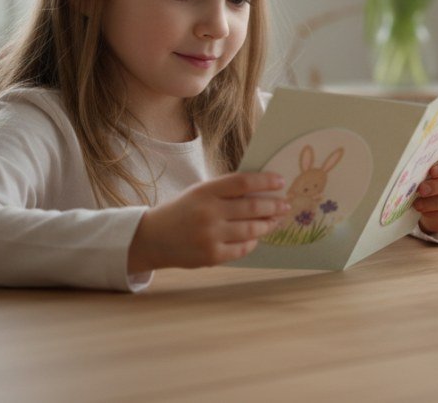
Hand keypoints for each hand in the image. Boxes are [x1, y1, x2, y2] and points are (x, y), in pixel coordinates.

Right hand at [127, 172, 289, 273]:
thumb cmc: (182, 211)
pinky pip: (243, 248)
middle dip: (274, 206)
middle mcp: (208, 213)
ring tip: (275, 220)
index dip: (265, 181)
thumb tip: (263, 191)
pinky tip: (256, 236)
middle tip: (285, 205)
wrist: (152, 238)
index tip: (280, 181)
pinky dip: (253, 241)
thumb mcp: (199, 193)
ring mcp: (210, 236)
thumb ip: (226, 191)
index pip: (243, 183)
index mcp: (205, 192)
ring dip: (268, 224)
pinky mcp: (211, 256)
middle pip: (252, 207)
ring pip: (251, 230)